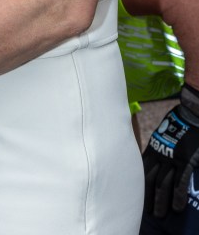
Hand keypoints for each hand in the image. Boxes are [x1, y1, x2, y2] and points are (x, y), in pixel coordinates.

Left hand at [143, 83, 198, 216]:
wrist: (191, 114)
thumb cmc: (177, 123)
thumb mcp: (162, 133)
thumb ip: (158, 146)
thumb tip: (154, 159)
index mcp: (153, 148)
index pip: (143, 169)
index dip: (141, 184)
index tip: (138, 196)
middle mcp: (159, 154)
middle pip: (150, 179)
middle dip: (148, 197)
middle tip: (149, 212)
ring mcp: (172, 157)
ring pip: (163, 183)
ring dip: (161, 201)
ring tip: (160, 215)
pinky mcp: (185, 160)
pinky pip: (180, 181)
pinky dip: (178, 196)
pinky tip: (178, 207)